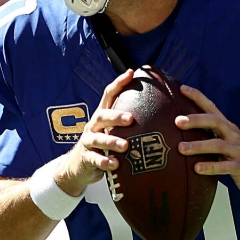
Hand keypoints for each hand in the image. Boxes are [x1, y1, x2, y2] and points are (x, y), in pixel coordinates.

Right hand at [54, 70, 134, 195]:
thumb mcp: (114, 129)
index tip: (131, 73)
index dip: (119, 83)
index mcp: (103, 115)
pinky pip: (95, 160)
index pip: (109, 95)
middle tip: (131, 118)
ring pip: (98, 138)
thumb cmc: (105, 144)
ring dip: (111, 141)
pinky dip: (105, 162)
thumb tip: (160, 108)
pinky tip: (115, 164)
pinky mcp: (87, 158)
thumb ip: (129, 121)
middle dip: (116, 116)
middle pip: (102, 115)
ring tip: (125, 145)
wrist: (80, 166)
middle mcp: (94, 125)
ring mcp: (89, 141)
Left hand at [176, 84, 239, 196]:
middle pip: (215, 122)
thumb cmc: (238, 156)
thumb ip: (208, 135)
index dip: (198, 97)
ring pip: (217, 144)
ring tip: (181, 148)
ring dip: (198, 145)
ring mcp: (238, 150)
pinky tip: (197, 168)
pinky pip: (224, 166)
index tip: (182, 88)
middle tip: (178, 121)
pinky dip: (210, 167)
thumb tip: (180, 130)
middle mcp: (232, 134)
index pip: (211, 108)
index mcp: (227, 127)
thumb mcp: (225, 141)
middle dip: (196, 120)